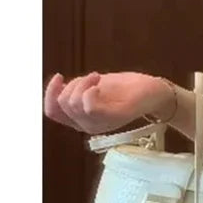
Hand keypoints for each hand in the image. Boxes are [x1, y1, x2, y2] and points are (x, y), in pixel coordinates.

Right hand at [43, 71, 172, 134]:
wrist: (153, 92)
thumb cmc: (125, 89)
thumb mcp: (94, 87)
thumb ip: (76, 90)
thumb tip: (58, 87)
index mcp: (83, 120)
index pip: (53, 113)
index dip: (49, 93)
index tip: (59, 76)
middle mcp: (90, 126)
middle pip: (63, 104)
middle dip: (71, 83)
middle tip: (91, 77)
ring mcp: (103, 123)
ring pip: (74, 104)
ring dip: (82, 82)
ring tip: (98, 76)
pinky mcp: (115, 117)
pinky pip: (89, 106)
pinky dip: (89, 88)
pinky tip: (99, 79)